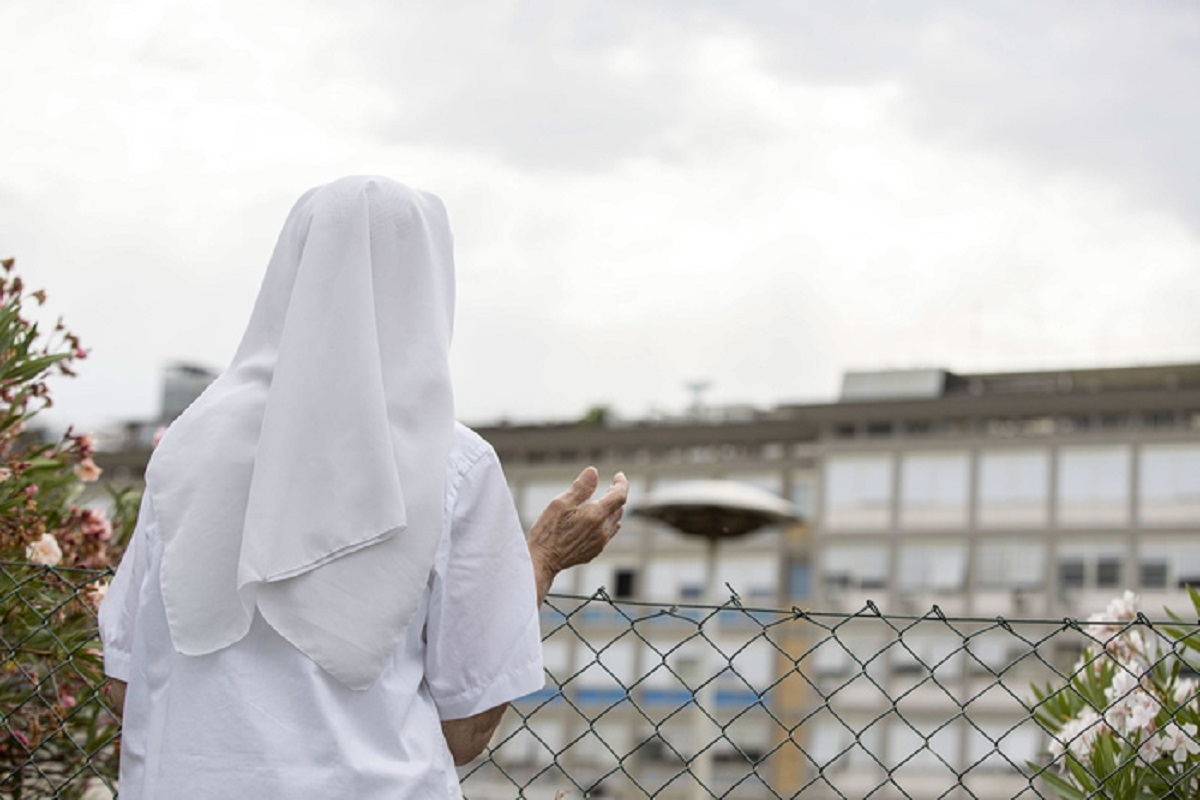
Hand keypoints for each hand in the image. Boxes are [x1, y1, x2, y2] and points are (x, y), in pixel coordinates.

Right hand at [528, 467, 627, 600]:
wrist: (542, 562)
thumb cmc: (547, 532)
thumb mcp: (560, 504)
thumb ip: (580, 488)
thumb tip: (593, 472)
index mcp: (596, 516)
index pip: (619, 495)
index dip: (622, 483)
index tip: (618, 475)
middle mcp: (602, 531)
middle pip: (618, 508)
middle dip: (616, 494)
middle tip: (610, 485)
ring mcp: (599, 543)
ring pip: (614, 522)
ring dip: (612, 510)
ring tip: (604, 501)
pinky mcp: (594, 552)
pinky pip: (607, 534)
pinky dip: (606, 523)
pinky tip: (598, 521)